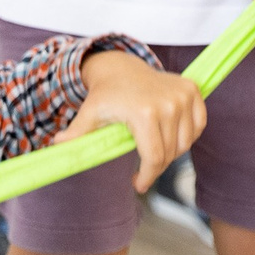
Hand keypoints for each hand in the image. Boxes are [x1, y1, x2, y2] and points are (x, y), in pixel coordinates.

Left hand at [63, 47, 207, 191]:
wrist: (122, 68)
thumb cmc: (105, 96)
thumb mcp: (89, 115)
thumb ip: (77, 133)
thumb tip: (56, 146)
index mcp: (144, 113)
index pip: (155, 158)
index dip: (148, 177)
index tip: (139, 186)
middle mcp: (168, 103)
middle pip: (170, 153)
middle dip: (156, 167)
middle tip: (143, 169)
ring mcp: (183, 96)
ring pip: (185, 143)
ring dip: (172, 152)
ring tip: (154, 149)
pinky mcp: (192, 90)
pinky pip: (198, 126)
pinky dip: (188, 136)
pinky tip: (172, 136)